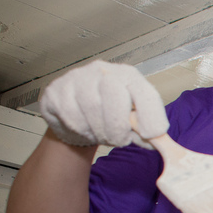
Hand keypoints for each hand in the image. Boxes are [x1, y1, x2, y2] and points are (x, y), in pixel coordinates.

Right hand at [39, 60, 167, 148]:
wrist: (74, 117)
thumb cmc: (107, 116)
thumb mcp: (130, 121)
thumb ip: (143, 130)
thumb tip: (156, 140)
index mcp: (128, 76)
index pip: (144, 92)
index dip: (150, 114)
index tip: (151, 135)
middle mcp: (104, 71)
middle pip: (115, 96)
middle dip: (119, 126)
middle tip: (120, 140)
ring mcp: (78, 77)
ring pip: (92, 106)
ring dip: (100, 130)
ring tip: (102, 134)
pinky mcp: (57, 90)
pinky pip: (71, 114)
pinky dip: (81, 129)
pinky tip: (84, 128)